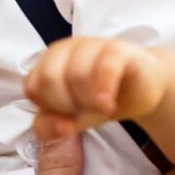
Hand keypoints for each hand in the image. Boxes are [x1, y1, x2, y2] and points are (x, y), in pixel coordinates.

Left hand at [25, 36, 168, 139]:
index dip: (48, 108)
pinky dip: (103, 89)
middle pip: (49, 79)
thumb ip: (52, 126)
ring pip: (76, 75)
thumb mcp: (71, 118)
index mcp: (48, 62)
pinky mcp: (119, 51)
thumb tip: (60, 128)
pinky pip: (105, 66)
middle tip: (85, 113)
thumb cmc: (100, 98)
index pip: (32, 87)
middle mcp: (66, 48)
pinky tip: (108, 103)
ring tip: (103, 108)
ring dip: (89, 103)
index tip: (66, 115)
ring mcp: (93, 46)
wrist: (143, 87)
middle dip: (66, 105)